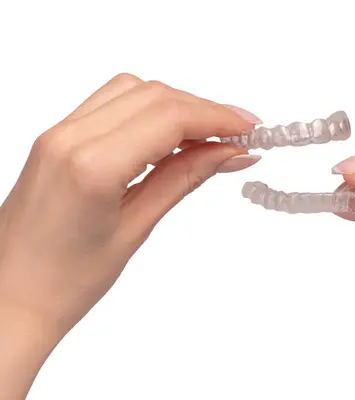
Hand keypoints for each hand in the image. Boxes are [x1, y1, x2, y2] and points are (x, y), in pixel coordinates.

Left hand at [0, 74, 260, 397]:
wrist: (10, 296)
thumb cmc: (66, 280)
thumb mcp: (137, 227)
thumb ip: (184, 177)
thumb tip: (229, 153)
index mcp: (91, 165)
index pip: (170, 117)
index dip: (218, 117)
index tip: (250, 130)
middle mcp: (70, 137)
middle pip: (155, 95)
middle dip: (204, 109)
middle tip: (239, 136)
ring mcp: (59, 132)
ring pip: (134, 90)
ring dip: (177, 106)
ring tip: (208, 138)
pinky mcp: (58, 136)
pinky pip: (112, 104)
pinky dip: (150, 110)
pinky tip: (171, 136)